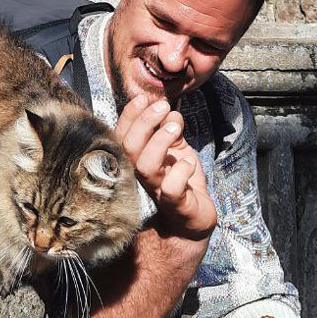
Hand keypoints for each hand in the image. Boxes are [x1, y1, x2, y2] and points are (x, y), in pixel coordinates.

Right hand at [115, 95, 216, 240]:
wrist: (193, 219)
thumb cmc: (181, 181)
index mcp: (138, 158)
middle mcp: (142, 175)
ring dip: (160, 140)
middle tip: (163, 107)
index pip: (122, 135)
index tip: (144, 98)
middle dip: (145, 122)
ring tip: (176, 127)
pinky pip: (172, 189)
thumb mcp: (175, 149)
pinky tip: (189, 163)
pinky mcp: (177, 205)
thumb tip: (167, 110)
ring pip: (146, 165)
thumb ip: (170, 129)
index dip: (130, 115)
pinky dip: (181, 171)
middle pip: (129, 147)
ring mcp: (158, 190)